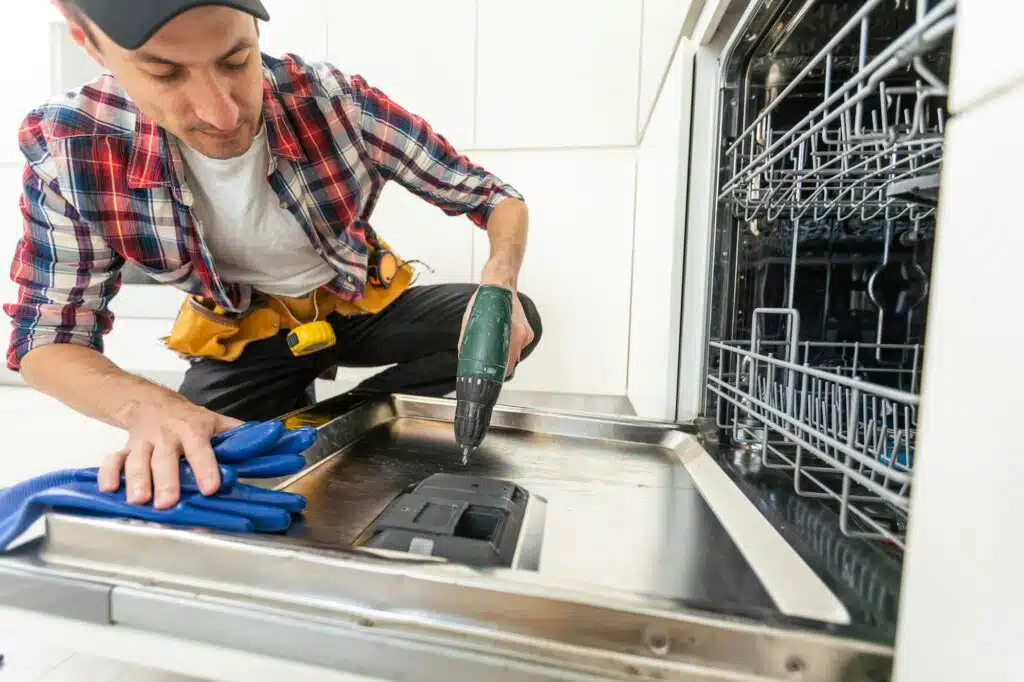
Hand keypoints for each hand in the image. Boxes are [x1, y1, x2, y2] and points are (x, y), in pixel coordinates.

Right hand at [98, 395, 242, 509]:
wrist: (152, 402)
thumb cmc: (189, 419)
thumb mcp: (216, 421)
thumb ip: (239, 435)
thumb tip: (272, 442)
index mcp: (193, 430)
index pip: (201, 449)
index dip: (206, 467)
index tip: (211, 487)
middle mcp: (167, 436)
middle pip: (164, 458)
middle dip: (165, 480)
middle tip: (166, 503)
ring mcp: (143, 442)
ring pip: (137, 460)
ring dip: (136, 480)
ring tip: (139, 501)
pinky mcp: (125, 448)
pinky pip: (113, 459)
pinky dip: (108, 473)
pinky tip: (109, 489)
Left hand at [461, 262, 534, 377]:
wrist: (500, 284)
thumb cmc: (487, 299)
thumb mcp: (471, 319)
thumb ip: (468, 338)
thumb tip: (464, 354)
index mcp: (510, 333)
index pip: (506, 364)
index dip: (497, 373)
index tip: (491, 377)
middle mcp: (520, 334)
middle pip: (511, 362)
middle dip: (500, 366)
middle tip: (490, 365)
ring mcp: (525, 334)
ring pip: (515, 354)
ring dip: (506, 354)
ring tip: (496, 346)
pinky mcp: (528, 332)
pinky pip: (520, 346)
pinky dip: (512, 345)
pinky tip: (504, 336)